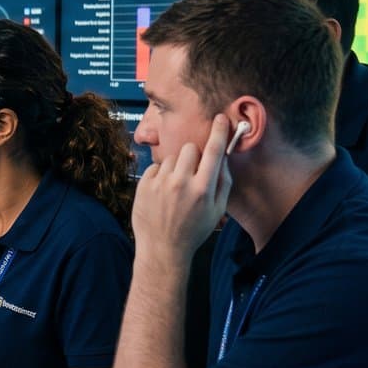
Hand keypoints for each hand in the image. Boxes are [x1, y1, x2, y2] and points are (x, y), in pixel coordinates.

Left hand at [132, 114, 234, 272]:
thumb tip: (224, 156)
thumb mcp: (217, 210)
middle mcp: (181, 183)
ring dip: (176, 167)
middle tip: (193, 172)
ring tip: (176, 188)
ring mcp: (160, 183)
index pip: (214, 151)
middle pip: (190, 148)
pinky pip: (156, 167)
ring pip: (172, 157)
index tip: (220, 118)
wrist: (163, 248)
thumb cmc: (194, 230)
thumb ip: (223, 181)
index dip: (219, 131)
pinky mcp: (143, 185)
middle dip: (194, 156)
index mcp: (203, 189)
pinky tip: (162, 194)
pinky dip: (160, 176)